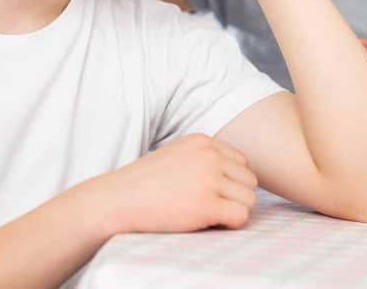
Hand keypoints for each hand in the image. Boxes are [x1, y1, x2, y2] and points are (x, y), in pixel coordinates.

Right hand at [100, 134, 257, 233]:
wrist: (117, 200)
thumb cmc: (143, 183)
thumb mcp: (176, 155)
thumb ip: (204, 158)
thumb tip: (234, 175)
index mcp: (203, 142)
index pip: (242, 162)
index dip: (231, 182)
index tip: (212, 193)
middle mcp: (209, 156)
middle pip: (250, 181)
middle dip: (235, 197)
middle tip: (212, 207)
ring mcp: (209, 179)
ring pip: (250, 200)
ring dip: (234, 211)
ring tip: (209, 215)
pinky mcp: (206, 205)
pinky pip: (241, 217)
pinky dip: (230, 224)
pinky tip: (210, 223)